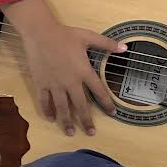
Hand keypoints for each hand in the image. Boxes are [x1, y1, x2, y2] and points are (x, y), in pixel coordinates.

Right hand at [18, 18, 124, 135]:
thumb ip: (107, 44)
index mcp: (84, 72)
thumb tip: (126, 48)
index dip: (107, 104)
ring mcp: (55, 84)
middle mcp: (70, 82)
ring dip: (67, 121)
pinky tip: (50, 118)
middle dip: (86, 121)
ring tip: (70, 132)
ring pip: (62, 107)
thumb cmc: (65, 34)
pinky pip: (44, 100)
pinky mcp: (41, 83)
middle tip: (91, 133)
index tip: (113, 113)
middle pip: (80, 105)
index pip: (99, 92)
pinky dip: (47, 110)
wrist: (40, 33)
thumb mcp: (88, 37)